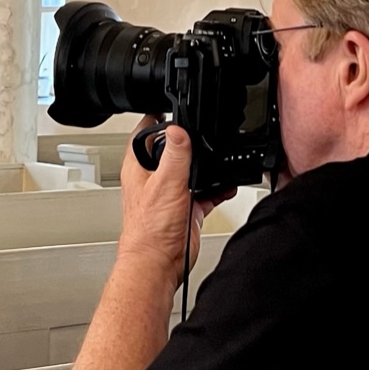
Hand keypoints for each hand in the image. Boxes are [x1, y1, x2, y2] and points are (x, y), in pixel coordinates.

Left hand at [117, 120, 220, 282]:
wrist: (159, 264)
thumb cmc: (150, 230)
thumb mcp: (166, 183)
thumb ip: (175, 155)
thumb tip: (178, 128)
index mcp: (139, 166)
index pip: (146, 130)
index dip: (159, 115)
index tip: (175, 104)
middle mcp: (154, 177)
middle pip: (173, 148)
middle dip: (190, 140)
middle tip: (206, 131)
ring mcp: (171, 192)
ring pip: (192, 170)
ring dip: (207, 166)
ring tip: (222, 158)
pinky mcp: (186, 207)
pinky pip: (206, 192)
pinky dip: (218, 187)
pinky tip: (228, 184)